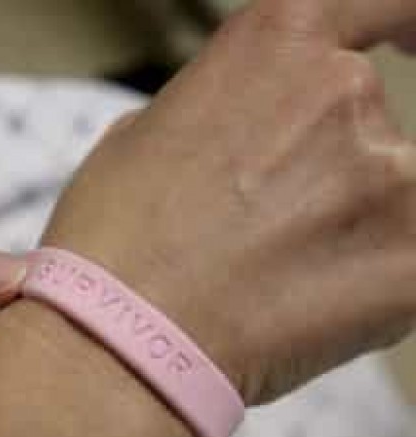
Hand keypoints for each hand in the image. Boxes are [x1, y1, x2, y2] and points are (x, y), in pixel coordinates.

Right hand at [39, 0, 415, 404]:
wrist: (116, 338)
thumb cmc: (114, 238)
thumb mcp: (145, 134)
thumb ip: (219, 110)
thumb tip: (245, 127)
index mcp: (275, 45)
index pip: (378, 5)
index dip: (401, 24)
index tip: (406, 44)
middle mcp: (342, 93)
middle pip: (365, 121)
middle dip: (323, 167)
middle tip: (259, 223)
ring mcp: (389, 179)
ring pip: (387, 197)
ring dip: (336, 229)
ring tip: (268, 275)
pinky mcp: (413, 265)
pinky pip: (405, 262)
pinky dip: (363, 281)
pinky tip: (303, 303)